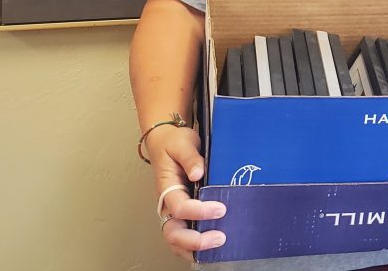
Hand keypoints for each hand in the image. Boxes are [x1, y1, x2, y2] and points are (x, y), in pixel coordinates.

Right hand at [147, 124, 227, 259]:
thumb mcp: (183, 143)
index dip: (199, 211)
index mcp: (167, 187)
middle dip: (195, 240)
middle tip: (220, 237)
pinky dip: (194, 245)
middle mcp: (168, 203)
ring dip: (194, 248)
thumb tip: (198, 173)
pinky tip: (211, 246)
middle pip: (173, 232)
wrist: (166, 140)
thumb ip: (190, 158)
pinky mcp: (182, 211)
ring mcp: (174, 209)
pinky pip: (184, 233)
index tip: (221, 208)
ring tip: (218, 246)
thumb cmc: (174, 142)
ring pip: (176, 239)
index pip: (179, 207)